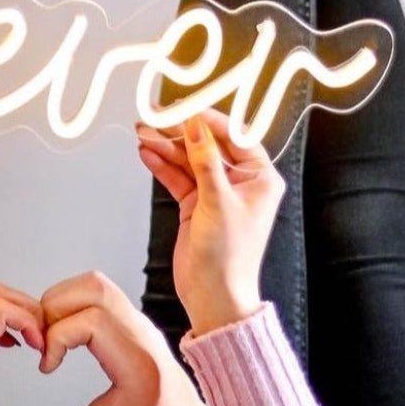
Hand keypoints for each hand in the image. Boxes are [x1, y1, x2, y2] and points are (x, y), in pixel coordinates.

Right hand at [8, 271, 231, 405]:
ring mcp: (142, 323)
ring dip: (64, 300)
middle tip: (41, 339)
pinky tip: (65, 333)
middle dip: (55, 308)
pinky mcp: (136, 321)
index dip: (56, 338)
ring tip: (50, 334)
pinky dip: (76, 302)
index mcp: (137, 363)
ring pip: (97, 283)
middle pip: (93, 288)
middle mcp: (143, 335)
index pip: (90, 321)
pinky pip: (103, 292)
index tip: (47, 367)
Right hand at [136, 109, 284, 334]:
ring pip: (188, 160)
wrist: (213, 296)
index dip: (207, 120)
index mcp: (260, 179)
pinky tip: (147, 152)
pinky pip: (177, 178)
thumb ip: (205, 161)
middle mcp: (240, 183)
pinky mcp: (196, 206)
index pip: (234, 137)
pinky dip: (162, 165)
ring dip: (166, 146)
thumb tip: (197, 127)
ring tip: (143, 132)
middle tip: (155, 118)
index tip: (183, 109)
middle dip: (180, 132)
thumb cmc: (229, 258)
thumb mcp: (218, 202)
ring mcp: (216, 194)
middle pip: (207, 146)